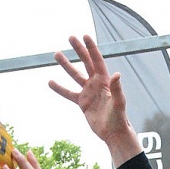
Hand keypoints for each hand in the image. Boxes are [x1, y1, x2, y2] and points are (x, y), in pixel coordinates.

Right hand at [49, 35, 138, 162]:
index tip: (85, 36)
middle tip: (70, 37)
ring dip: (66, 65)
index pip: (97, 60)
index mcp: (105, 80)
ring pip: (75, 75)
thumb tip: (117, 74)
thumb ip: (117, 88)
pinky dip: (60, 89)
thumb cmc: (119, 117)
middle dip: (78, 50)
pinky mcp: (82, 103)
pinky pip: (68, 94)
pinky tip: (50, 82)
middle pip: (85, 62)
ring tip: (56, 54)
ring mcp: (88, 92)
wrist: (113, 133)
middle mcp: (96, 83)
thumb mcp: (118, 102)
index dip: (91, 48)